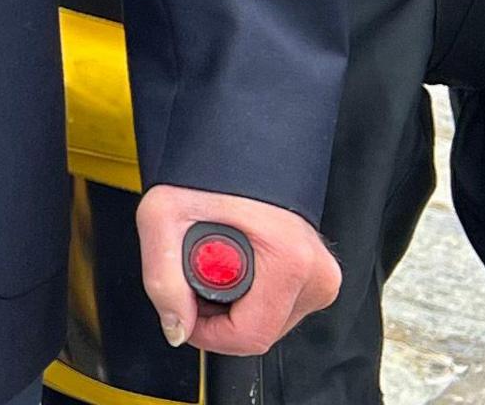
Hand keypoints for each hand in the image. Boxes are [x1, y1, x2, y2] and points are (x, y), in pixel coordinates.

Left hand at [136, 185, 339, 357]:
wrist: (235, 148)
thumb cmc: (206, 173)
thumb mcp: (163, 217)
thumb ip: (163, 279)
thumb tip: (177, 328)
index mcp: (290, 260)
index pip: (251, 335)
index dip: (207, 334)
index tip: (184, 312)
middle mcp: (316, 273)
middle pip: (260, 334)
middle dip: (218, 319)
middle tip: (194, 279)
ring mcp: (322, 276)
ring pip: (269, 324)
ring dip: (233, 309)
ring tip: (214, 266)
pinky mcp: (318, 278)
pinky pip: (279, 308)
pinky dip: (250, 298)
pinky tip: (235, 268)